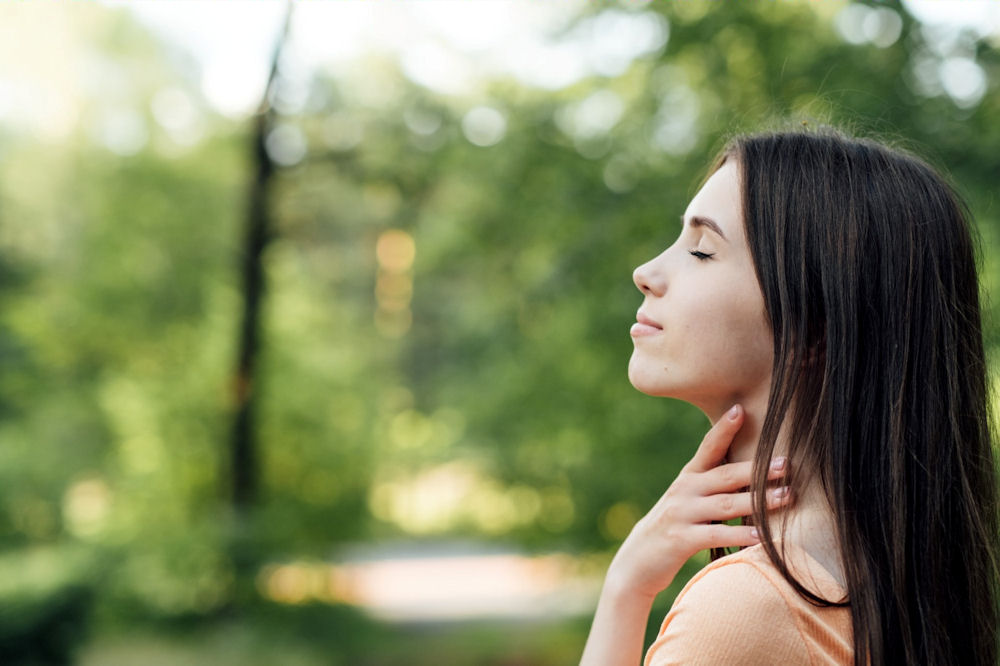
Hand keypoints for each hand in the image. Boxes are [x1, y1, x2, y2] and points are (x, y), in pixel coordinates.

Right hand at [604, 404, 791, 600]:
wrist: (637, 561)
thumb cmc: (674, 527)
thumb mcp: (687, 499)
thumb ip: (712, 484)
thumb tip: (751, 470)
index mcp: (688, 477)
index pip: (707, 447)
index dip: (723, 429)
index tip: (740, 409)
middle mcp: (684, 491)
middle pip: (724, 475)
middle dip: (757, 469)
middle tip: (786, 463)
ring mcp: (681, 514)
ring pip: (725, 504)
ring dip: (758, 501)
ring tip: (787, 497)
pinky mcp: (680, 540)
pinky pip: (715, 535)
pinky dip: (740, 535)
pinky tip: (762, 537)